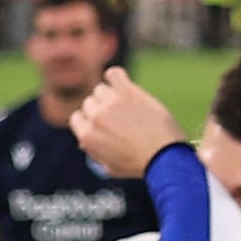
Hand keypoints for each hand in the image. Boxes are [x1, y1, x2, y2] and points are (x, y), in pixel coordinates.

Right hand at [69, 66, 180, 181]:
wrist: (164, 156)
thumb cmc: (139, 165)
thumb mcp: (109, 166)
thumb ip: (94, 152)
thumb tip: (84, 141)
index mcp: (86, 136)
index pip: (77, 117)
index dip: (89, 121)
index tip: (102, 124)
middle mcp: (95, 117)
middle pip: (90, 102)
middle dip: (101, 108)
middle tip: (119, 116)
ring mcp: (111, 103)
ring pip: (101, 89)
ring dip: (110, 95)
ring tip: (124, 103)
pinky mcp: (128, 92)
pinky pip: (114, 74)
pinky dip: (114, 75)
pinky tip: (119, 80)